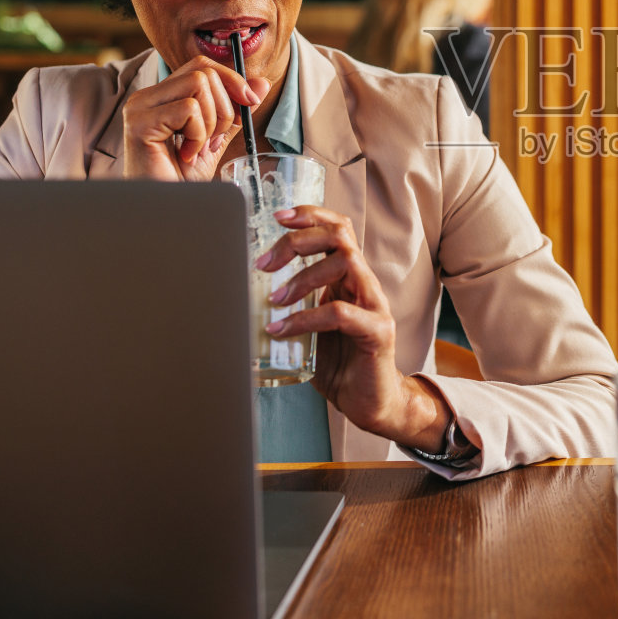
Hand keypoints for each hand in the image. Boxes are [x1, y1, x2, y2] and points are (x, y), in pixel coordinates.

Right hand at [120, 56, 270, 181]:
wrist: (165, 211)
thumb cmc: (182, 179)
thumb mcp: (216, 140)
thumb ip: (234, 111)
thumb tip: (260, 83)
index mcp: (161, 97)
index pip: (202, 66)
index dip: (232, 80)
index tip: (249, 103)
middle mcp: (146, 97)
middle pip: (204, 73)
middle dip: (223, 108)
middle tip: (212, 140)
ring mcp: (139, 108)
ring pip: (199, 85)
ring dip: (210, 122)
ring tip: (197, 149)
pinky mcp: (139, 123)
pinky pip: (189, 109)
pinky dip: (198, 134)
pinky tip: (186, 155)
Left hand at [258, 206, 452, 452]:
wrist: (372, 403)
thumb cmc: (340, 364)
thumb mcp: (309, 327)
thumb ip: (289, 309)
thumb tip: (240, 301)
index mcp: (349, 278)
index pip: (337, 228)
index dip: (310, 215)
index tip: (277, 217)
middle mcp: (364, 284)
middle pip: (339, 235)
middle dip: (298, 240)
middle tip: (265, 263)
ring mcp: (374, 305)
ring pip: (345, 263)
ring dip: (302, 277)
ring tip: (274, 300)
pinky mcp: (377, 332)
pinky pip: (340, 313)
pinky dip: (306, 318)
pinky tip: (282, 329)